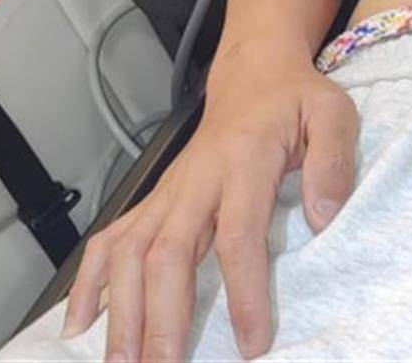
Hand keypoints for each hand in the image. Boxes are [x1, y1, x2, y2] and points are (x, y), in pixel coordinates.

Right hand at [61, 42, 357, 361]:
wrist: (255, 74)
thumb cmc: (296, 100)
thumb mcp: (333, 113)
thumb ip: (334, 161)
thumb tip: (326, 218)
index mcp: (245, 159)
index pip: (239, 233)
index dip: (243, 292)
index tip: (252, 344)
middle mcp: (197, 179)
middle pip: (169, 252)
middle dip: (163, 317)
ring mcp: (169, 191)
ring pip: (130, 252)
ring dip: (122, 311)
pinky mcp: (155, 199)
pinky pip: (110, 239)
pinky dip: (87, 281)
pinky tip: (77, 326)